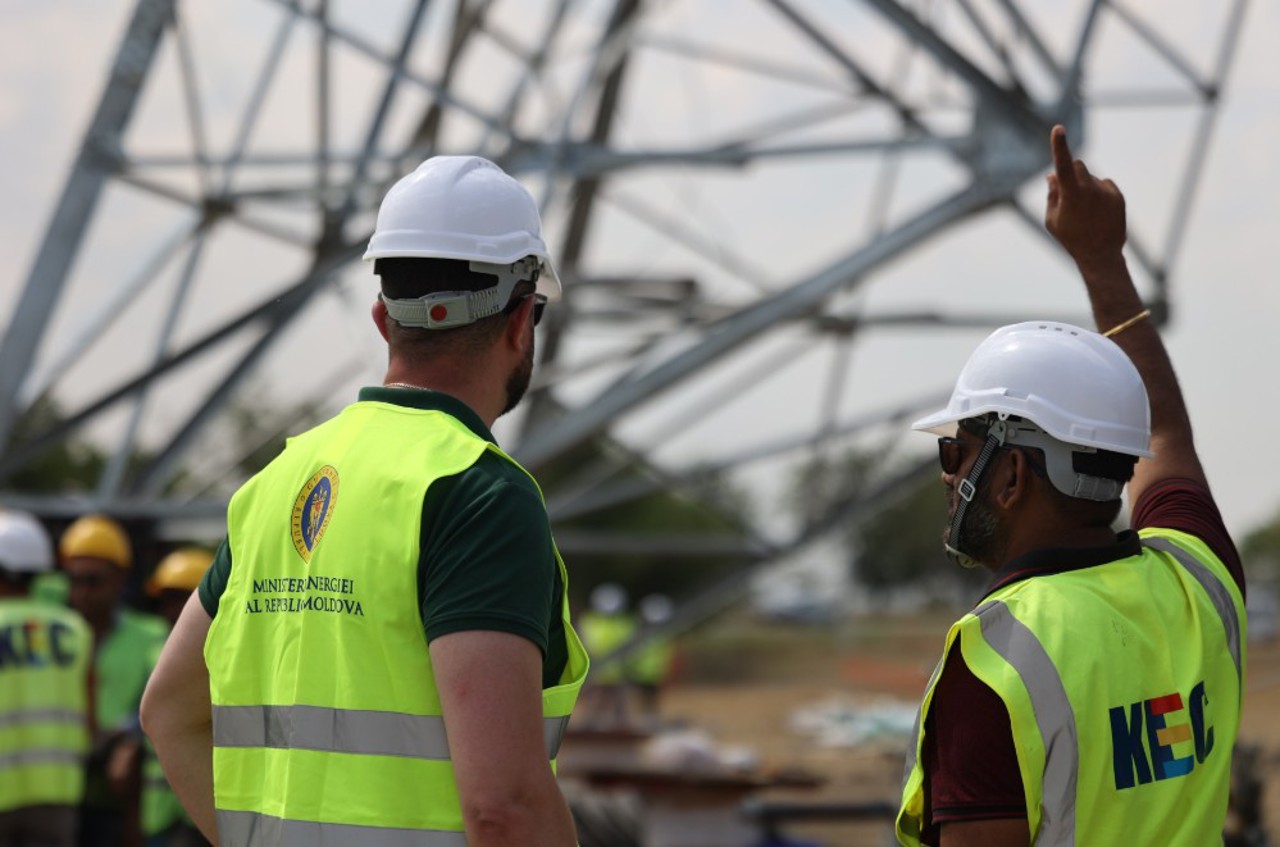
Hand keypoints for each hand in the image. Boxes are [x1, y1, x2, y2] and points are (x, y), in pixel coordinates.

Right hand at [1044, 125, 1125, 269]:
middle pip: (1078, 165)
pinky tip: (1097, 211)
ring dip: (1084, 185)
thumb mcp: (1052, 219)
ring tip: (1085, 211)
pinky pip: (1104, 184)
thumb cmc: (1070, 238)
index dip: (1059, 145)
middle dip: (1071, 172)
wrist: (1100, 255)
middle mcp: (1090, 189)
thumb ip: (1052, 194)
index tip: (1058, 128)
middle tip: (1067, 192)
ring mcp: (1106, 191)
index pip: (1062, 165)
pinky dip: (1098, 192)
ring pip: (1090, 176)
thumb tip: (1052, 174)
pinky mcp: (1117, 195)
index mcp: (1071, 194)